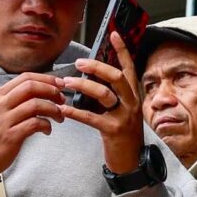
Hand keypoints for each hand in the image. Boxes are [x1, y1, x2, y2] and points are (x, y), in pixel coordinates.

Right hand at [0, 73, 67, 175]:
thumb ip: (10, 100)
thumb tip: (34, 91)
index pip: (25, 78)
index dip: (46, 78)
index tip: (59, 84)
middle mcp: (0, 105)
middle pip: (31, 87)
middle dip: (51, 90)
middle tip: (62, 99)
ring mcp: (5, 120)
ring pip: (35, 104)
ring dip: (53, 109)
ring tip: (59, 117)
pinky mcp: (11, 136)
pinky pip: (34, 124)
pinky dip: (46, 125)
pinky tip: (48, 130)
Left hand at [60, 30, 146, 173]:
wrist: (131, 162)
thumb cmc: (122, 135)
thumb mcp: (122, 111)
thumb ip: (112, 94)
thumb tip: (91, 77)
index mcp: (133, 95)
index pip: (129, 67)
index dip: (122, 50)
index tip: (114, 33)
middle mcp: (132, 103)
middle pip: (116, 77)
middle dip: (96, 67)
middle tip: (78, 63)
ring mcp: (124, 116)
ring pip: (104, 94)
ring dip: (83, 86)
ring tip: (66, 83)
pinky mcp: (114, 131)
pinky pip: (92, 117)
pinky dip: (75, 112)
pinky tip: (62, 108)